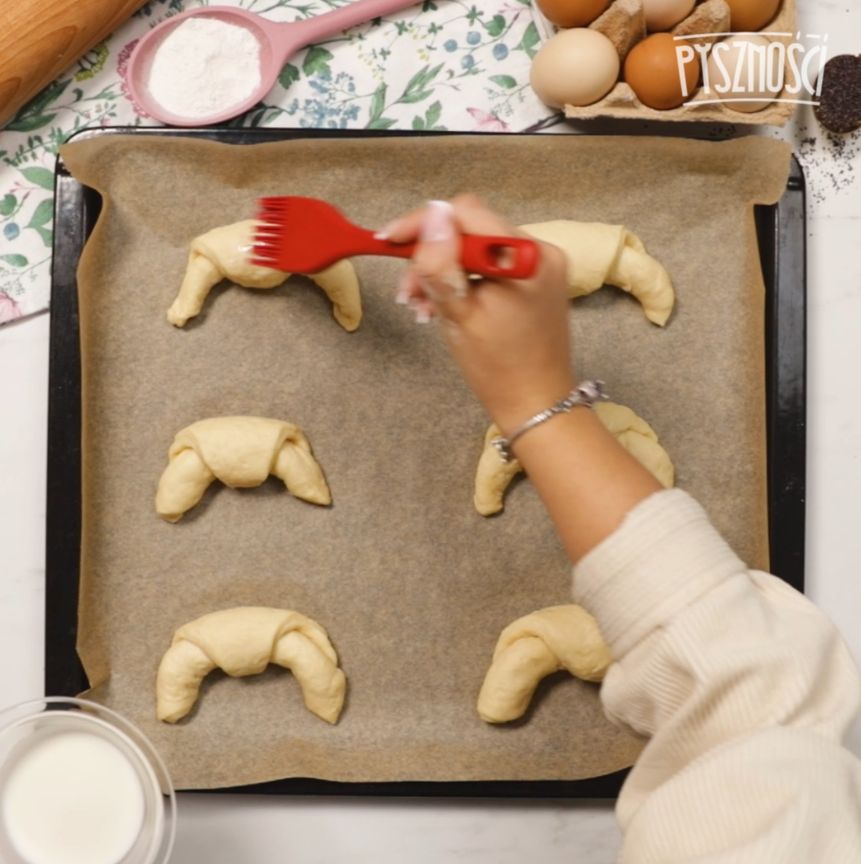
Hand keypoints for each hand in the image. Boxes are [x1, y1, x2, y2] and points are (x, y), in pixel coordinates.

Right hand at [379, 195, 573, 435]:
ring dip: (445, 270)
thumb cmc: (499, 369)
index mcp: (526, 257)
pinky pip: (492, 265)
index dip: (424, 223)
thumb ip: (442, 264)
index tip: (392, 242)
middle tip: (408, 292)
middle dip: (432, 256)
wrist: (536, 404)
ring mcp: (541, 265)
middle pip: (470, 230)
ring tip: (423, 306)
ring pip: (477, 248)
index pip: (465, 213)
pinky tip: (446, 305)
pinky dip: (466, 279)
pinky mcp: (537, 279)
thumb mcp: (459, 315)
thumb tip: (431, 216)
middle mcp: (540, 252)